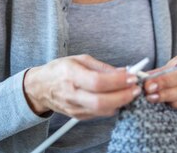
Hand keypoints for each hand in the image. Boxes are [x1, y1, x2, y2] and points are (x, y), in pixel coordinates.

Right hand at [23, 55, 140, 119]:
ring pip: (102, 111)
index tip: (131, 76)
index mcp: (71, 75)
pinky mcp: (78, 116)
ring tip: (130, 92)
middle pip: (101, 101)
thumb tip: (122, 71)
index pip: (97, 82)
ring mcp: (74, 108)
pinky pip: (99, 114)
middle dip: (123, 96)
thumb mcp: (80, 59)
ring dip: (121, 102)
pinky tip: (117, 98)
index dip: (117, 81)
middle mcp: (72, 94)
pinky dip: (112, 107)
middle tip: (136, 89)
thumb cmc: (60, 70)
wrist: (41, 88)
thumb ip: (102, 67)